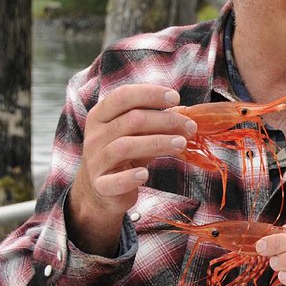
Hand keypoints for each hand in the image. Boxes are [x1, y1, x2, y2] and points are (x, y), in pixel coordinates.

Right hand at [68, 84, 195, 254]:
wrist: (102, 191)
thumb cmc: (124, 157)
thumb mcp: (137, 135)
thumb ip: (155, 125)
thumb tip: (187, 117)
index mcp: (101, 116)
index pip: (122, 96)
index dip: (150, 93)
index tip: (175, 97)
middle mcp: (95, 136)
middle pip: (130, 120)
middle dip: (165, 120)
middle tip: (191, 126)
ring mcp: (95, 161)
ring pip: (124, 146)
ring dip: (157, 143)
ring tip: (182, 144)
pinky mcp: (100, 186)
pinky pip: (114, 181)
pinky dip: (130, 177)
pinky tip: (145, 174)